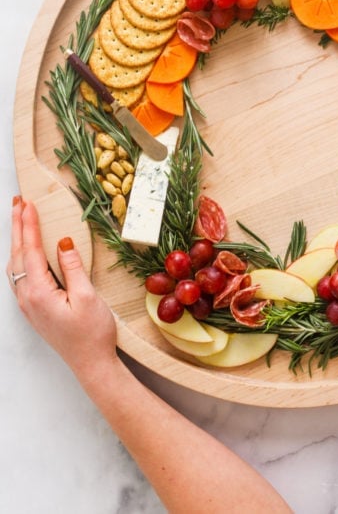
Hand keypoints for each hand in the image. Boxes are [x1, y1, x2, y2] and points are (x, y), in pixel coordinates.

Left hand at [7, 198, 117, 378]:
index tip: (28, 204)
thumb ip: (72, 268)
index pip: (30, 251)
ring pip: (15, 266)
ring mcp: (28, 305)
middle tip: (17, 202)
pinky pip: (20, 276)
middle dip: (17, 226)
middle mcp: (27, 298)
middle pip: (17, 255)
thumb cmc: (93, 333)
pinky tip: (24, 250)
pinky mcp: (34, 309)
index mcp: (39, 293)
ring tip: (19, 218)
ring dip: (16, 240)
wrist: (90, 365)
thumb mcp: (88, 297)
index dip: (28, 225)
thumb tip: (62, 242)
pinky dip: (20, 256)